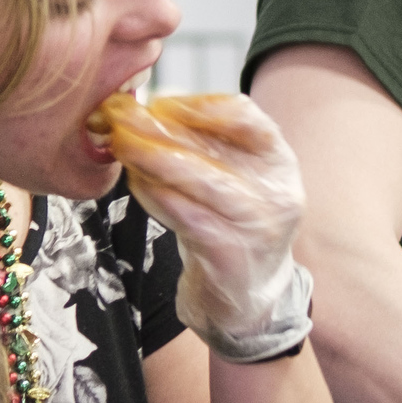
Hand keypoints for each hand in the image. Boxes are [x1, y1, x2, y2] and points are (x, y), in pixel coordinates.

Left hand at [108, 94, 313, 360]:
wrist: (245, 300)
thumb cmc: (230, 229)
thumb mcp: (231, 180)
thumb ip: (203, 147)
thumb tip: (150, 109)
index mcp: (280, 163)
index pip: (248, 118)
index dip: (201, 105)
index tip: (159, 102)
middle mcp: (278, 192)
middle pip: (216, 147)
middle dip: (162, 129)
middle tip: (122, 119)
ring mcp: (259, 227)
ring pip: (202, 180)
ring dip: (155, 159)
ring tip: (123, 147)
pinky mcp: (232, 256)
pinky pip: (189, 218)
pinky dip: (158, 198)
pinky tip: (137, 185)